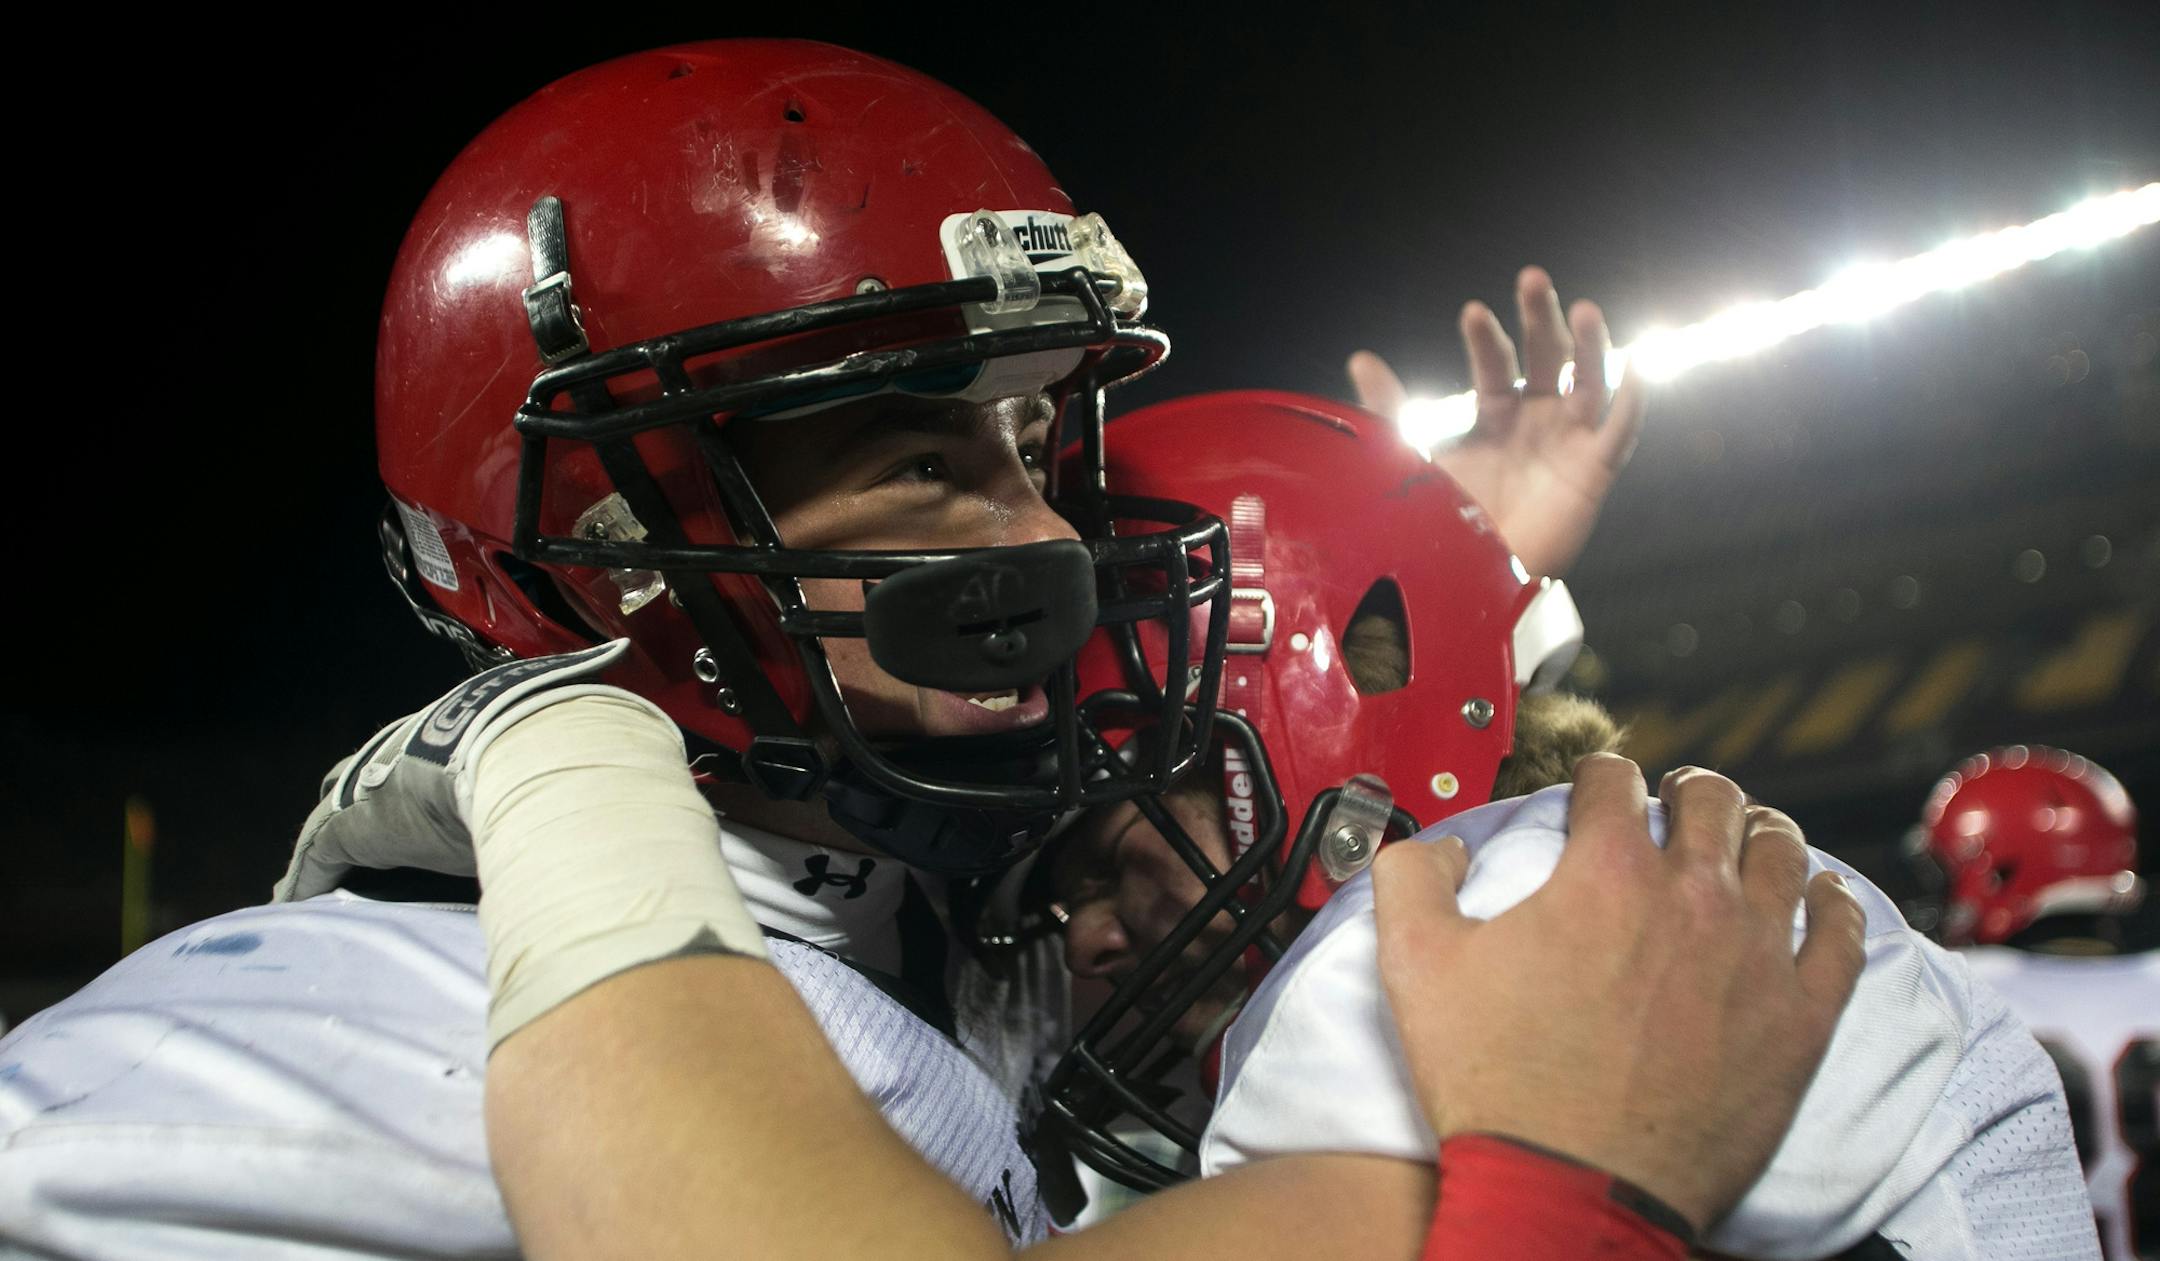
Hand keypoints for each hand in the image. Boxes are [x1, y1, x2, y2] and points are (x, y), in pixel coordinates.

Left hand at [273, 641, 636, 901]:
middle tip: (362, 832)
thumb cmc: (554, 739)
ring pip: (338, 813)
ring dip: (333, 842)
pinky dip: (307, 876)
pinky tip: (293, 899)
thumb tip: (625, 665)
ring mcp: (378, 784)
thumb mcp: (568, 731)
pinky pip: (318, 856)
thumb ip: (588, 726)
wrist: (526, 749)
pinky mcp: (355, 823)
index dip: (418, 775)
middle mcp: (409, 750)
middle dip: (362, 798)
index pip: (424, 751)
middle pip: (368, 775)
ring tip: (322, 874)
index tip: (422, 797)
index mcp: (455, 727)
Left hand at [1348, 266, 1644, 576]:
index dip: (1486, 340)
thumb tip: (1360, 358)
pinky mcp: (1594, 473)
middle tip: (1532, 279)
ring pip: (1588, 383)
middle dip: (1541, 319)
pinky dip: (1631, 401)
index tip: (1473, 312)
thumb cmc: (1445, 523)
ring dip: (1591, 346)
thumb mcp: (1412, 460)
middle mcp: (1536, 421)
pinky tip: (1636, 367)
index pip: (1494, 366)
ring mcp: (1568, 443)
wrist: (1471, 583)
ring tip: (1586, 310)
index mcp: (1495, 416)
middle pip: (1547, 359)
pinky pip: (1620, 433)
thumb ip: (1390, 411)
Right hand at [1370, 755, 1865, 1233]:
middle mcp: (1691, 896)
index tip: (1598, 787)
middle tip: (1678, 800)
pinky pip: (1841, 934)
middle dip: (1687, 790)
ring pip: (1781, 853)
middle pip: (1711, 800)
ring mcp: (1756, 954)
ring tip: (1748, 835)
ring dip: (1760, 831)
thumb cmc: (1497, 1084)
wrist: (1570, 1189)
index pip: (1614, 781)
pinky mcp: (1800, 1018)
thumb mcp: (1415, 965)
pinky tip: (1821, 897)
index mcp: (1604, 873)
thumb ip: (1412, 876)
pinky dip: (1832, 903)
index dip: (1600, 776)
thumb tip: (1438, 847)